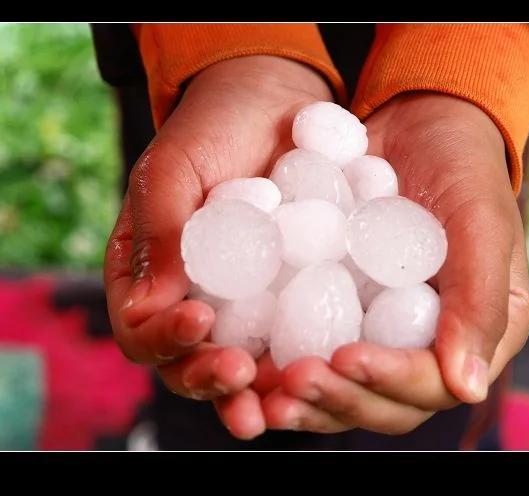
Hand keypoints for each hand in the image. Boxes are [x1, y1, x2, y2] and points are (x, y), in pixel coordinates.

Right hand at [103, 56, 333, 439]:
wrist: (274, 104)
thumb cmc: (212, 128)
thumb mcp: (175, 168)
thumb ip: (160, 233)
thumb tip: (146, 311)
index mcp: (147, 277)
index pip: (141, 329)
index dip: (164, 339)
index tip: (199, 320)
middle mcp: (192, 301)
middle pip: (189, 364)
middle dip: (211, 380)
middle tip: (240, 375)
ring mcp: (243, 306)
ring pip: (242, 365)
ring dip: (258, 391)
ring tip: (280, 400)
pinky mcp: (288, 300)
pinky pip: (291, 338)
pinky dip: (302, 360)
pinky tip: (324, 367)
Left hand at [261, 93, 528, 434]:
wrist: (418, 125)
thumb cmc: (462, 168)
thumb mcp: (482, 224)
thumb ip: (480, 301)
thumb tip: (467, 389)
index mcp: (474, 336)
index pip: (433, 385)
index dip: (389, 381)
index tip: (346, 356)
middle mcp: (427, 348)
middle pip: (384, 404)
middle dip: (339, 398)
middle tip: (294, 378)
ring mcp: (382, 335)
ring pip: (346, 391)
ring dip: (306, 399)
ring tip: (262, 392)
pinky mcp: (343, 315)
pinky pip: (315, 351)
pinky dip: (283, 365)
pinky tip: (250, 365)